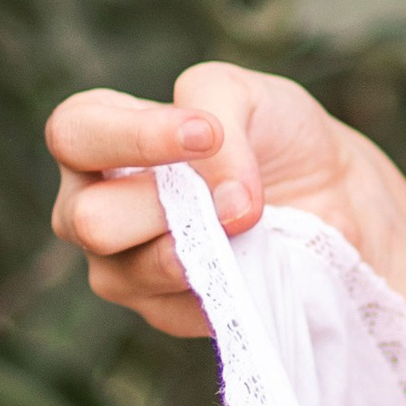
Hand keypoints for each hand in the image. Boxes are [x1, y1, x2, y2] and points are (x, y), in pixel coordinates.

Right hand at [45, 63, 388, 337]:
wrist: (331, 188)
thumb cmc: (270, 131)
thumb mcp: (244, 93)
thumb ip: (216, 115)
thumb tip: (224, 202)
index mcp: (95, 136)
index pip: (74, 133)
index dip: (133, 137)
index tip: (206, 134)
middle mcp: (90, 203)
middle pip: (88, 219)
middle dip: (162, 206)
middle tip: (225, 198)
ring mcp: (120, 265)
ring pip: (129, 270)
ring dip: (198, 245)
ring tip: (245, 224)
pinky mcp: (163, 312)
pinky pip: (179, 307)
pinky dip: (223, 279)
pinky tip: (248, 257)